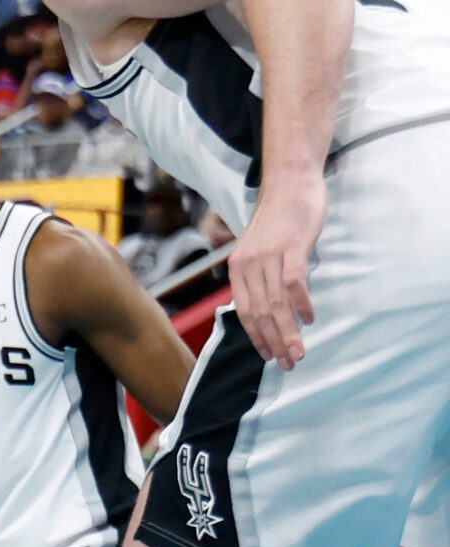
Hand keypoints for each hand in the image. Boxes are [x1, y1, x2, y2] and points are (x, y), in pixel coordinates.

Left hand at [228, 175, 323, 366]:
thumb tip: (270, 308)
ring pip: (276, 302)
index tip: (267, 357)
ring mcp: (269, 255)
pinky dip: (301, 303)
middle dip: (273, 342)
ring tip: (298, 351)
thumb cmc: (279, 220)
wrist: (290, 182)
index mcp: (238, 268)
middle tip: (288, 364)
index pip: (245, 311)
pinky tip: (308, 319)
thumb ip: (261, 277)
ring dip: (288, 331)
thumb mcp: (259, 250)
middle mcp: (248, 264)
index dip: (256, 337)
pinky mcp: (291, 246)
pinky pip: (293, 281)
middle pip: (260, 312)